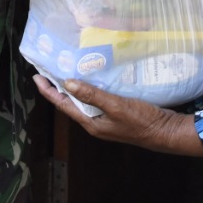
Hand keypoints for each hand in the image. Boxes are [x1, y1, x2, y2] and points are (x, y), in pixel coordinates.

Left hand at [33, 75, 202, 156]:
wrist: (165, 132)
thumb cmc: (141, 121)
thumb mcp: (116, 106)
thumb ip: (92, 95)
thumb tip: (67, 83)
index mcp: (91, 123)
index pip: (63, 105)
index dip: (49, 91)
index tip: (36, 76)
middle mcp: (95, 122)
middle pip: (70, 103)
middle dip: (58, 88)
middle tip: (48, 70)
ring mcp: (106, 120)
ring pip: (83, 102)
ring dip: (73, 87)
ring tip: (65, 70)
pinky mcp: (116, 114)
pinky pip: (97, 100)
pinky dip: (90, 89)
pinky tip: (94, 78)